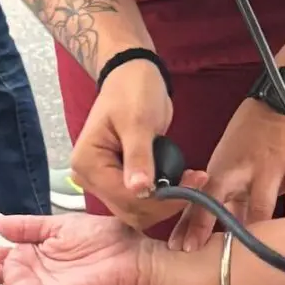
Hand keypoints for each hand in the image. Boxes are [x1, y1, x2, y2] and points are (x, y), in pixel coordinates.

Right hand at [71, 59, 206, 230]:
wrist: (134, 76)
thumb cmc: (133, 92)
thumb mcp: (138, 121)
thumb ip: (139, 156)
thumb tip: (140, 189)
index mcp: (88, 163)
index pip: (124, 197)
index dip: (160, 197)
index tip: (192, 183)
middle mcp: (91, 178)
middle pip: (130, 208)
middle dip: (166, 201)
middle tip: (196, 180)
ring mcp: (106, 180)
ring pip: (138, 208)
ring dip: (167, 200)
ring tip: (192, 178)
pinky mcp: (121, 179)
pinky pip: (143, 198)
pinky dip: (164, 194)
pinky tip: (183, 179)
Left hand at [168, 99, 284, 251]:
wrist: (283, 101)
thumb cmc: (250, 134)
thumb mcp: (230, 159)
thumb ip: (225, 195)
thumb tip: (210, 231)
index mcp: (222, 169)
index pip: (201, 199)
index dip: (192, 224)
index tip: (182, 248)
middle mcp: (243, 170)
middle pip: (223, 203)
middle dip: (214, 231)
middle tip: (207, 259)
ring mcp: (272, 169)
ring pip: (261, 205)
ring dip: (254, 231)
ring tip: (250, 258)